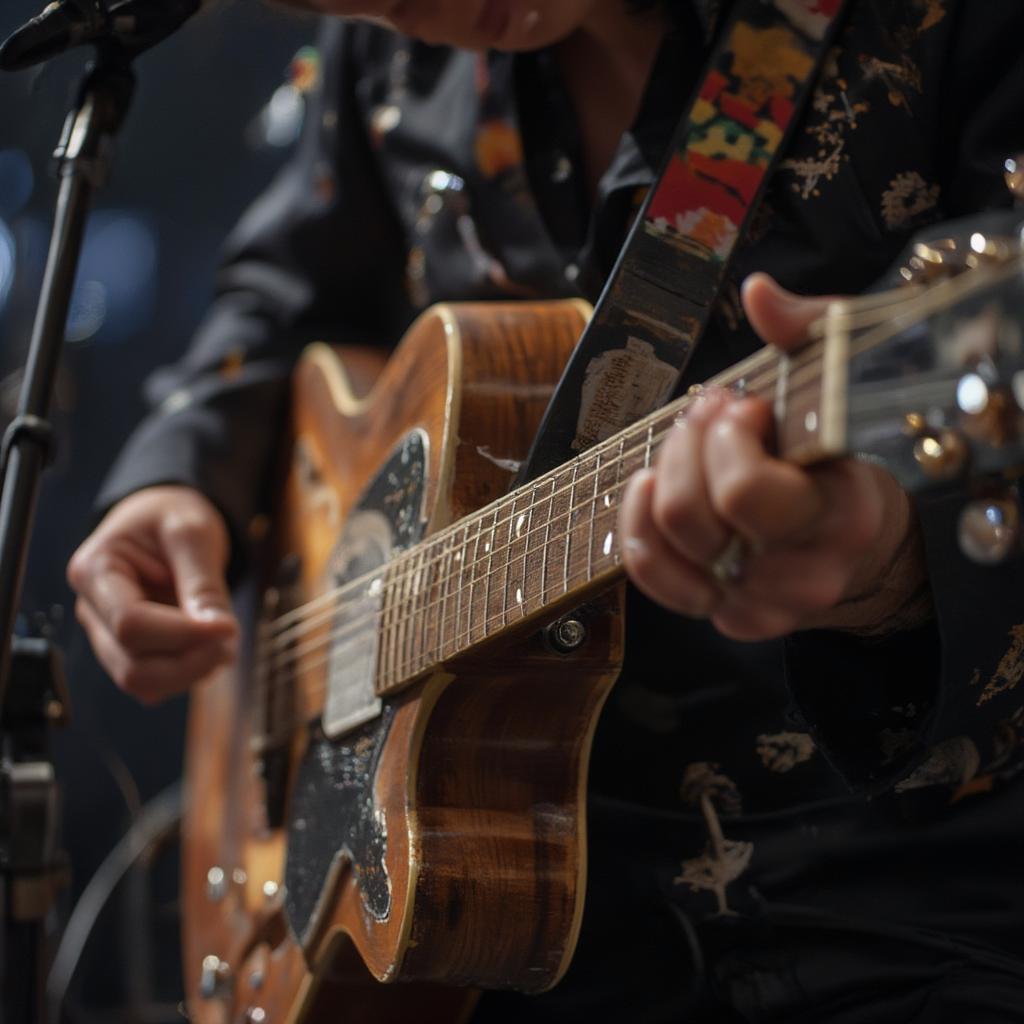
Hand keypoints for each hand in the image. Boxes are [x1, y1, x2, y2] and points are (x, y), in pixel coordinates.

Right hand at [67, 486, 238, 703]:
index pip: (130, 624)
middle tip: (232, 641)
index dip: (182, 634)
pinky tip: (212, 648)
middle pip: (133, 665)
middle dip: (189, 663)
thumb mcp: (192, 532)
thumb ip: (202, 581)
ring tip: (226, 642)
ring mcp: (108, 636)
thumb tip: (219, 631)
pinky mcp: (131, 651)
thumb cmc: (172, 515)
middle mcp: (92, 611)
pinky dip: (188, 673)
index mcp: (94, 571)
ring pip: (143, 683)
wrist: (165, 518)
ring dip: (191, 672)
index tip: (229, 628)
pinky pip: (156, 682)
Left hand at [618, 274, 929, 640]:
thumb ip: (809, 331)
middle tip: (710, 415)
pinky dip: (640, 527)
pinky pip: (656, 577)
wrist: (864, 537)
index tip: (747, 409)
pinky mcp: (731, 617)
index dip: (725, 440)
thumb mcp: (843, 381)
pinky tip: (650, 488)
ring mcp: (763, 601)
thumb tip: (758, 294)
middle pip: (691, 517)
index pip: (746, 494)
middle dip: (685, 448)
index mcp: (842, 514)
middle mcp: (803, 571)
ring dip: (664, 478)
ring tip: (688, 447)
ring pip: (668, 542)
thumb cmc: (844, 453)